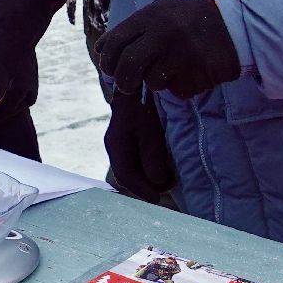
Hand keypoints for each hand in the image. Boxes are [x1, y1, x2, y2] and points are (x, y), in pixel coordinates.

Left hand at [97, 0, 241, 97]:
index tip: (110, 68)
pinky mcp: (196, 73)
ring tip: (168, 72)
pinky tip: (189, 74)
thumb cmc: (192, 21)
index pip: (113, 42)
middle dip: (123, 80)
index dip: (107, 60)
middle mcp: (162, 33)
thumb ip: (132, 28)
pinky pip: (175, 90)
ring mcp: (180, 54)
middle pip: (127, 66)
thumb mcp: (160, 13)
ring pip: (151, 82)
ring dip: (155, 82)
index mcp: (150, 15)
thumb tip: (101, 48)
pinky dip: (178, 87)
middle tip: (127, 85)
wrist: (237, 26)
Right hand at [104, 89, 175, 203]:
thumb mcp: (151, 132)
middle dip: (146, 185)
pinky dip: (146, 167)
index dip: (143, 191)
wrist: (136, 83)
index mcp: (117, 146)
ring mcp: (119, 143)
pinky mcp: (126, 139)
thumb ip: (153, 158)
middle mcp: (114, 147)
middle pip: (127, 176)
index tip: (158, 199)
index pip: (126, 177)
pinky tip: (159, 164)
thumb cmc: (144, 106)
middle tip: (168, 184)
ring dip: (147, 177)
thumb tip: (157, 182)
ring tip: (166, 176)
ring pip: (130, 169)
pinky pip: (134, 161)